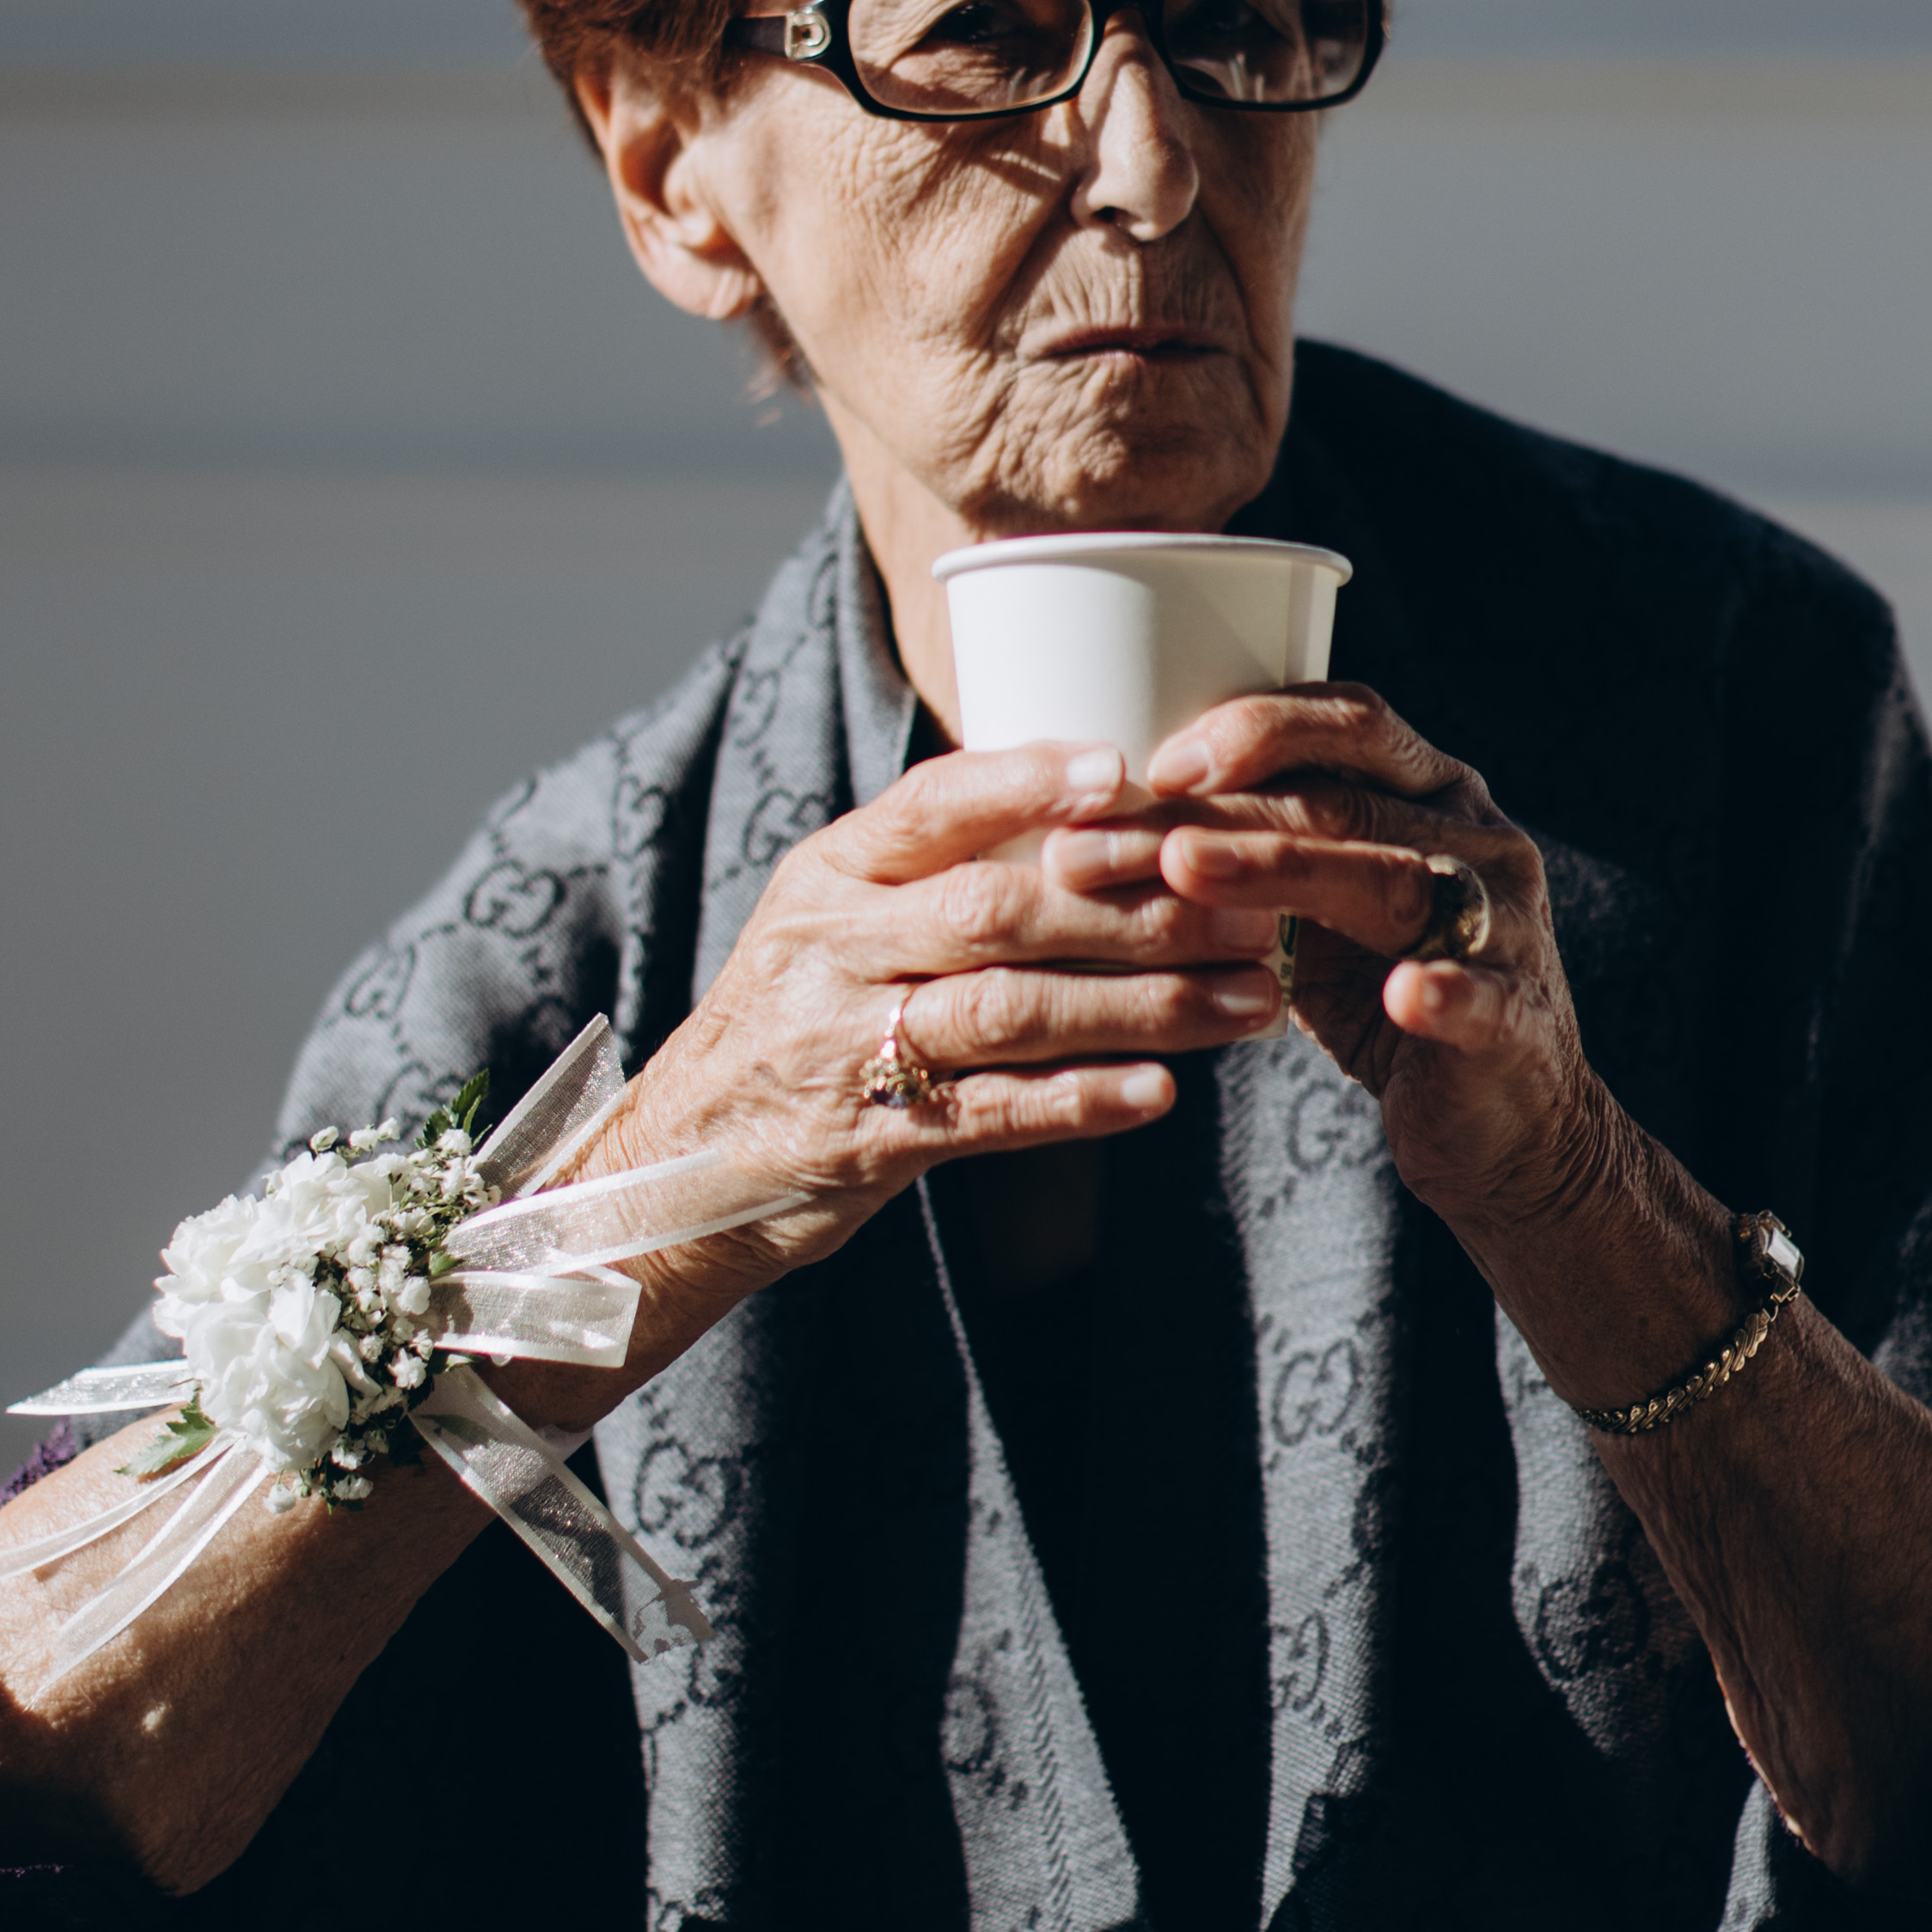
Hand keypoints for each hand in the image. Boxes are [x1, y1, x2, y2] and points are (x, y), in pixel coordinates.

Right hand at [559, 736, 1291, 1307]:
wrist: (678, 1162)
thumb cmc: (795, 1020)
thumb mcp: (835, 921)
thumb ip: (940, 869)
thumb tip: (1104, 804)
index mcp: (829, 873)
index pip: (932, 803)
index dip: (1031, 782)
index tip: (1133, 769)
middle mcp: (829, 947)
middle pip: (997, 909)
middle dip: (1137, 908)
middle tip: (1253, 908)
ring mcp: (842, 1047)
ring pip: (1008, 1010)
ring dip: (1142, 1005)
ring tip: (1248, 1001)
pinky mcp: (865, 1141)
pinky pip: (987, 1115)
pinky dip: (1078, 1102)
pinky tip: (1161, 1093)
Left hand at [1113, 685, 1619, 1296]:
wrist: (1498, 1119)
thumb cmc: (1381, 994)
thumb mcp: (1315, 911)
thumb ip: (1252, 854)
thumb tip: (1107, 817)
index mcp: (1429, 793)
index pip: (1348, 725)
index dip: (1254, 729)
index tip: (1155, 763)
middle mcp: (1476, 839)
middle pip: (1346, 800)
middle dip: (1220, 812)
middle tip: (1112, 842)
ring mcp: (1506, 926)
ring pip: (1396, 879)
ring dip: (1283, 871)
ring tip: (1186, 873)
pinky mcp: (1517, 1018)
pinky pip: (1482, 995)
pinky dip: (1443, 991)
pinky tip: (1400, 994)